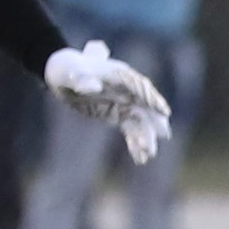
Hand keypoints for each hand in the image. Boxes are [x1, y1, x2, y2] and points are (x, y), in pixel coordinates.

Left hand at [45, 41, 172, 165]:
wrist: (64, 77)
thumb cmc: (67, 70)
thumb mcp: (69, 73)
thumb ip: (80, 79)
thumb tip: (94, 86)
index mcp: (120, 75)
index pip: (141, 86)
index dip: (153, 99)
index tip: (164, 111)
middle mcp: (128, 90)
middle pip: (146, 106)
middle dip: (154, 121)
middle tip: (164, 135)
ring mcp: (126, 104)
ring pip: (141, 122)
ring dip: (146, 137)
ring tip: (149, 154)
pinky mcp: (120, 116)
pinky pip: (131, 131)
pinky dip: (135, 143)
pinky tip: (140, 159)